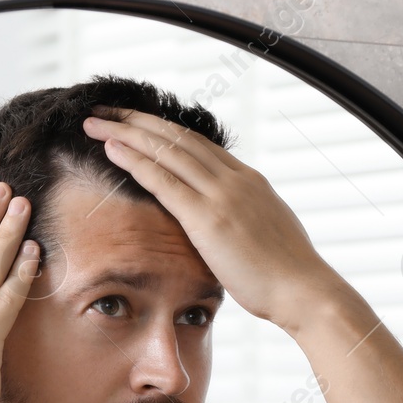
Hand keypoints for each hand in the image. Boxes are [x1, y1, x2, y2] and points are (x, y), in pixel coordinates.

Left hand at [81, 108, 345, 329]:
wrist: (305, 291)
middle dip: (139, 120)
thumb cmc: (289, 276)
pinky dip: (135, 160)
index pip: (199, 145)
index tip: (139, 124)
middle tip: (107, 110)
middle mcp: (235, 179)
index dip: (164, 132)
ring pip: (166, 150)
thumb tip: (233, 227)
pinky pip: (163, 180)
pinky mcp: (207, 218)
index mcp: (250, 181)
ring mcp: (222, 195)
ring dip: (127, 132)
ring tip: (97, 122)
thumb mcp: (267, 235)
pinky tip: (111, 149)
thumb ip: (246, 221)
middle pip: (178, 138)